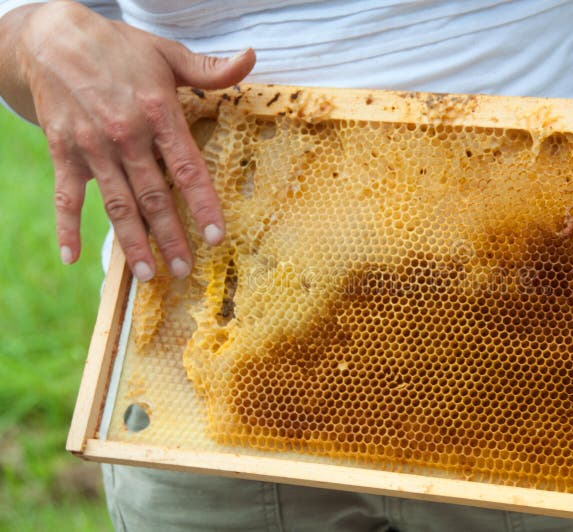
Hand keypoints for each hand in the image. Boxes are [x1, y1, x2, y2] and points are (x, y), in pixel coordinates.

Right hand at [8, 1, 254, 279]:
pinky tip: (72, 257)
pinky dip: (66, 227)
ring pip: (117, 205)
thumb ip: (210, 69)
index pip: (187, 169)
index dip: (204, 205)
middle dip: (170, 237)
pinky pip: (66, 197)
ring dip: (132, 242)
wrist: (52, 38)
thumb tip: (251, 58)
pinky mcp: (64, 152)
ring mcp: (93, 147)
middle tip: (185, 269)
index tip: (216, 237)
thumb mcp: (168, 54)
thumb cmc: (119, 48)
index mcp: (158, 113)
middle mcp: (126, 135)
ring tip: (148, 274)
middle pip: (154, 197)